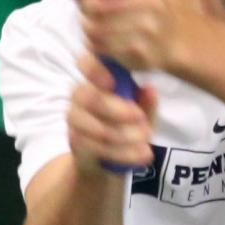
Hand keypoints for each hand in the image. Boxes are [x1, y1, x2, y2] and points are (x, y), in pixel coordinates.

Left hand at [68, 0, 176, 70]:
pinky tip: (103, 44)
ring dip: (88, 31)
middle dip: (84, 12)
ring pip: (95, 29)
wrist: (171, 43)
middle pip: (94, 5)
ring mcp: (148, 28)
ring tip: (94, 31)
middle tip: (86, 16)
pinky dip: (97, 47)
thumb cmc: (139, 11)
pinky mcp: (141, 52)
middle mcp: (150, 1)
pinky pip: (103, 48)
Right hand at [68, 53, 157, 175]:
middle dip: (115, 110)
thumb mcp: (143, 112)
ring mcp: (75, 120)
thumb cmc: (127, 125)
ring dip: (124, 136)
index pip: (87, 63)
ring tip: (147, 143)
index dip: (95, 69)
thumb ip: (146, 101)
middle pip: (87, 97)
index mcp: (97, 80)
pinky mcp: (75, 143)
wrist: (107, 160)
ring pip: (94, 126)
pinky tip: (141, 155)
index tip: (112, 83)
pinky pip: (95, 148)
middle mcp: (80, 96)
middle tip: (142, 119)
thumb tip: (150, 88)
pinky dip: (123, 154)